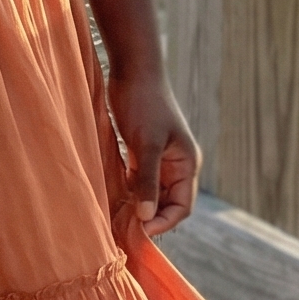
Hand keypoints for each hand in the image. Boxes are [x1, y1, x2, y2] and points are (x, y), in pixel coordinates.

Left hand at [110, 71, 199, 238]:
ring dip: (137, 206)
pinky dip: (128, 191)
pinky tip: (112, 198)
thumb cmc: (144, 103)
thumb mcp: (146, 144)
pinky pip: (137, 181)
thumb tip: (146, 216)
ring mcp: (158, 160)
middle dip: (149, 217)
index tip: (140, 230)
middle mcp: (176, 165)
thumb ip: (146, 180)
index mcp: (186, 164)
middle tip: (124, 228)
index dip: (163, 222)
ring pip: (150, 194)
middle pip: (166, 204)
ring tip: (116, 217)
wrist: (133, 70)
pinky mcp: (141, 153)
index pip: (182, 207)